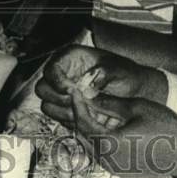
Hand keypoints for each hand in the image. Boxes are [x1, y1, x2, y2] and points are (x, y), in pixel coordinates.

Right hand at [36, 45, 162, 123]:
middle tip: (78, 102)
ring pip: (47, 105)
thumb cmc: (126, 74)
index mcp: (71, 57)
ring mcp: (63, 92)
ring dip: (63, 111)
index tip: (71, 90)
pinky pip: (58, 117)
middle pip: (42, 88)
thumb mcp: (118, 69)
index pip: (51, 69)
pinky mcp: (67, 108)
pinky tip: (86, 117)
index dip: (57, 80)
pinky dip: (69, 120)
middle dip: (59, 98)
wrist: (133, 91)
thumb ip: (103, 73)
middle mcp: (63, 74)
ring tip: (86, 110)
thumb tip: (89, 82)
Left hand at [70, 94, 176, 177]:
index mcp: (108, 143)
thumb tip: (89, 95)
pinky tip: (109, 126)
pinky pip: (103, 154)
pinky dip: (101, 139)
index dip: (77, 104)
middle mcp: (106, 160)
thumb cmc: (165, 128)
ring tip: (96, 109)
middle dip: (82, 115)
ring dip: (91, 128)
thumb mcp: (137, 108)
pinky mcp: (121, 172)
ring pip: (93, 146)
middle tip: (83, 97)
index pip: (82, 121)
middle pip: (84, 135)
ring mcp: (113, 169)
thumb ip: (109, 103)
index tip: (75, 90)